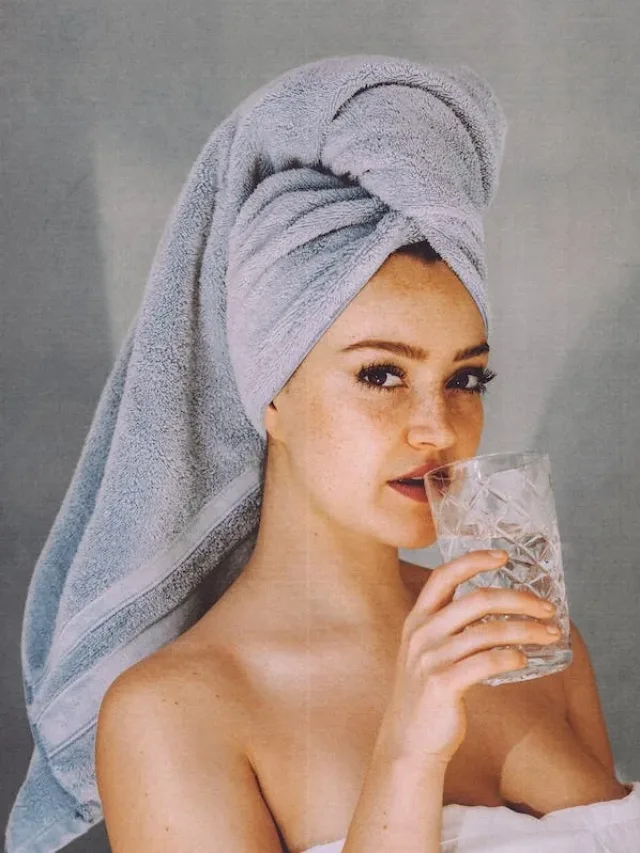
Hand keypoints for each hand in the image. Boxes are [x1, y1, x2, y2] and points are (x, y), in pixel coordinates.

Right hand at [376, 549, 559, 766]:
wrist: (409, 739)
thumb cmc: (428, 691)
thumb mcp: (427, 649)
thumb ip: (450, 625)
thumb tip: (498, 605)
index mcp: (418, 618)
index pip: (444, 575)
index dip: (474, 560)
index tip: (503, 555)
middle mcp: (421, 632)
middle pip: (477, 598)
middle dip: (518, 598)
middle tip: (546, 606)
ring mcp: (430, 658)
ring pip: (488, 630)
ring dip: (525, 629)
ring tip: (549, 634)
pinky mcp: (442, 684)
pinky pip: (485, 662)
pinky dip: (510, 657)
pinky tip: (523, 658)